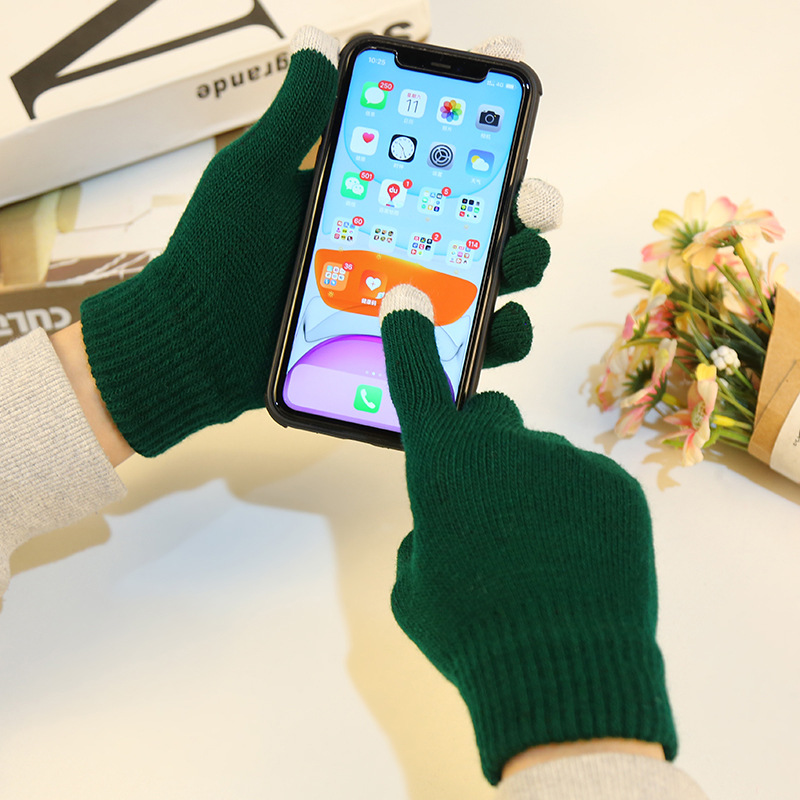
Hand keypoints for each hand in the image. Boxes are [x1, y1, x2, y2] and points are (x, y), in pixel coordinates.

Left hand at [75, 28, 555, 458]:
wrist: (195, 345)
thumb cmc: (217, 260)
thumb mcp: (252, 177)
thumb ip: (295, 118)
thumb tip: (318, 41)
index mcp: (371, 199)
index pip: (441, 160)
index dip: (485, 130)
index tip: (516, 99)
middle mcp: (396, 248)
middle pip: (484, 224)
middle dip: (524, 209)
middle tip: (531, 207)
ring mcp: (401, 301)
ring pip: (488, 286)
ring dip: (521, 272)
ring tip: (519, 265)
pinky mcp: (398, 351)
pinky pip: (458, 350)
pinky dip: (491, 343)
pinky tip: (499, 328)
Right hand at [378, 285, 676, 783]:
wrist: (566, 675)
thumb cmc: (473, 633)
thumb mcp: (415, 587)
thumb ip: (425, 537)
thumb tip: (446, 524)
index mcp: (444, 466)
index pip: (418, 383)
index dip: (408, 341)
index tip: (405, 305)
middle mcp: (504, 447)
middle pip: (489, 422)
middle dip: (485, 453)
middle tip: (493, 511)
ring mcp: (566, 461)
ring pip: (540, 462)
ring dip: (534, 494)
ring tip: (544, 556)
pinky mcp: (616, 485)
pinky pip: (585, 485)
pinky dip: (578, 512)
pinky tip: (579, 559)